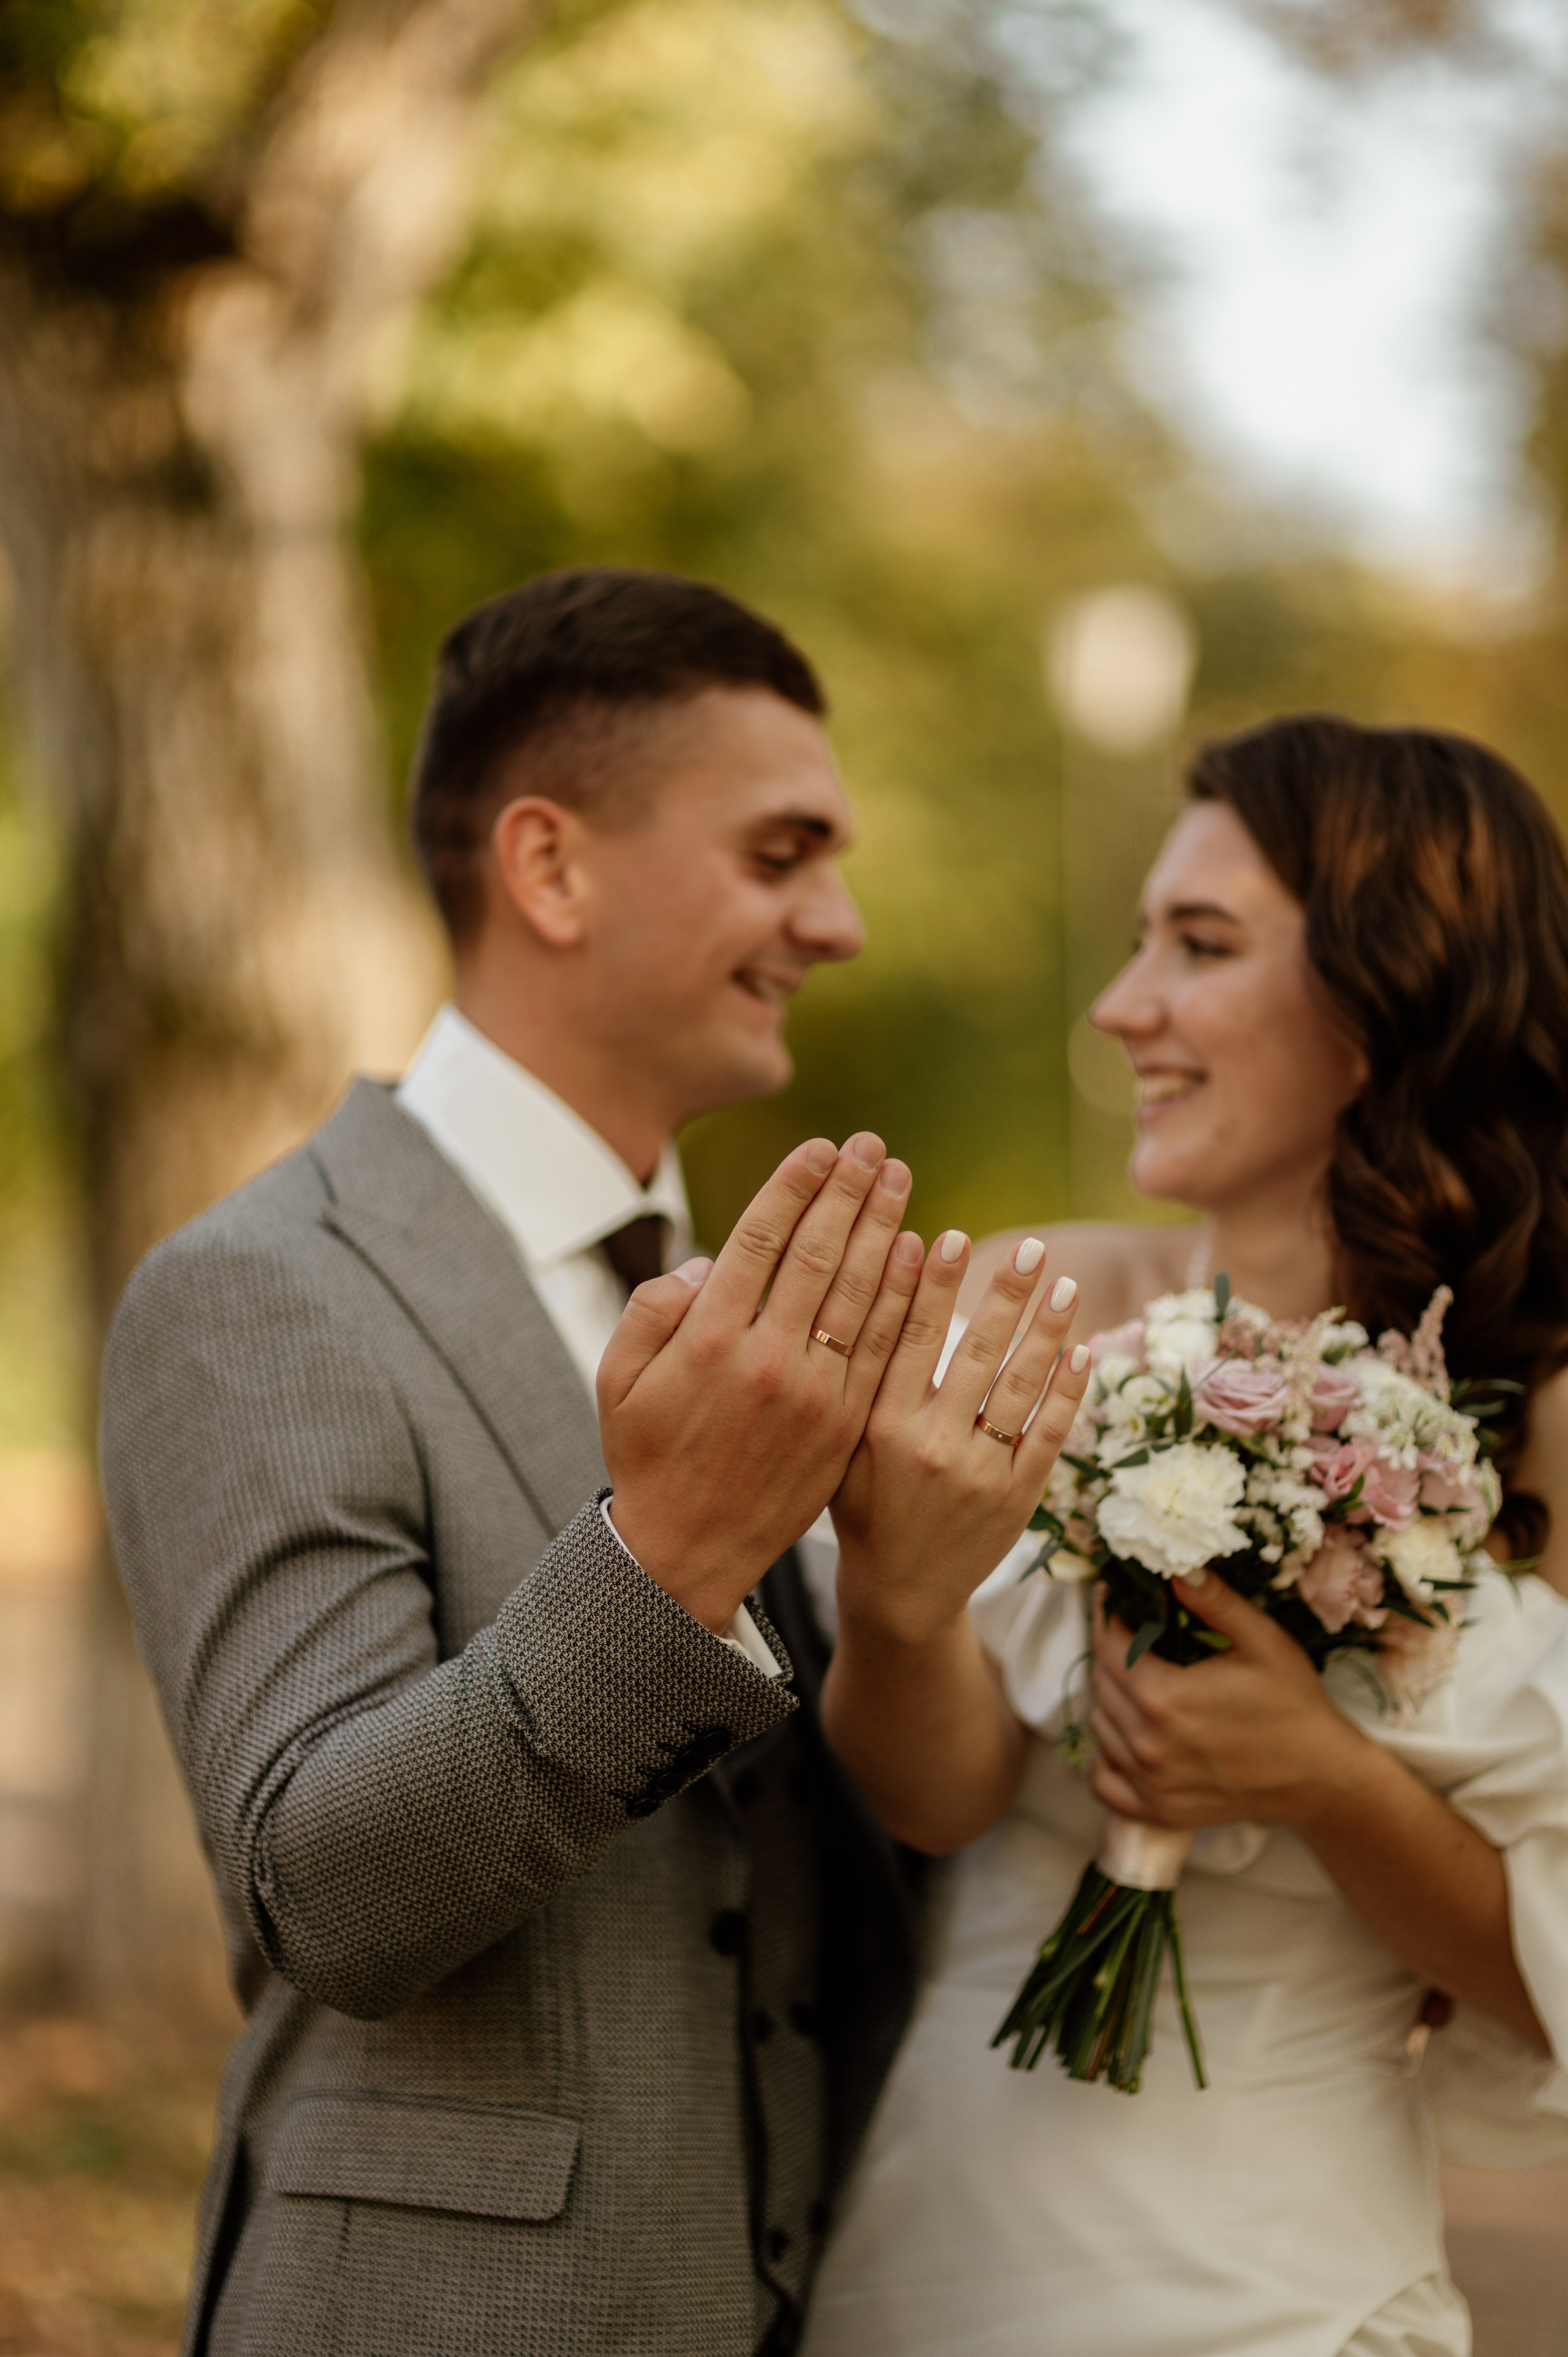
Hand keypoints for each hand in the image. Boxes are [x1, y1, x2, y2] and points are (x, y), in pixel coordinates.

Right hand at [598, 1133, 920, 1632]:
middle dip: (849, 1193)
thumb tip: (708, 1262)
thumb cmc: (646, 1458)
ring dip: (883, 1230)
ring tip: (900, 1181)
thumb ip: (652, 1310)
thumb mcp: (617, 1381)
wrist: (687, 1552)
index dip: (795, 1188)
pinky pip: (881, 1349)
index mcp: (708, 1339)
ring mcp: (814, 1394)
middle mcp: (767, 1359)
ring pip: (859, 1294)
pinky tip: (913, 1256)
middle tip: (875, 1148)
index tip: (822, 1148)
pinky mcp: (844, 1426)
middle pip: (819, 1255)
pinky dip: (900, 1297)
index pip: (761, 1241)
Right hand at [831, 1232, 1091, 1646]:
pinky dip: (1066, 1391)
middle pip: (976, 1351)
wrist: (899, 1593)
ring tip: (1067, 1284)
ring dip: (1048, 1330)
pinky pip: (1048, 1434)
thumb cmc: (863, 1503)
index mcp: (879, 1426)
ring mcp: (979, 1474)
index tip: (954, 1236)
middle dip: (1006, 1294)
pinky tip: (1081, 1351)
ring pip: (1020, 1386)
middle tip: (1031, 1249)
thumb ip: (861, 1375)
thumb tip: (881, 1289)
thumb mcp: (844, 1441)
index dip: (932, 1283)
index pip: (910, 1337)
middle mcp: (930, 1446)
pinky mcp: (1016, 1499)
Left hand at [1088, 1572, 1366, 1828]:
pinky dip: (1107, 1755)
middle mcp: (1148, 1745)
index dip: (1108, 1616)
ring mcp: (1150, 1783)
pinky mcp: (1157, 1810)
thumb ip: (1215, 1602)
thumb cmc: (1293, 1704)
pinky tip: (1129, 1734)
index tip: (1115, 1597)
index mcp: (1166, 1699)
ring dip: (1110, 1698)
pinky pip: (1103, 1780)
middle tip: (1132, 1633)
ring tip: (1139, 1679)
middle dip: (1111, 1651)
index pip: (1109, 1646)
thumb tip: (1175, 1568)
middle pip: (1101, 1683)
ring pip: (1099, 1726)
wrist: (1320, 1775)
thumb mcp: (1262, 1641)